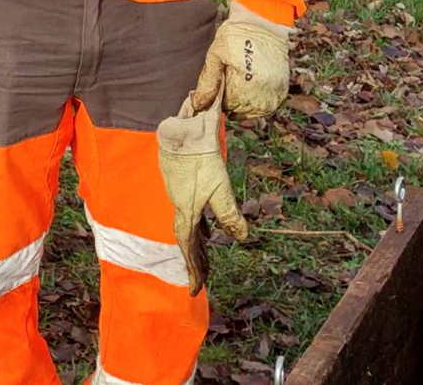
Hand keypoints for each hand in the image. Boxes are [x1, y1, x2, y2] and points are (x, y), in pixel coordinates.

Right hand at [155, 90, 247, 294]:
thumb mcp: (221, 187)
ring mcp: (179, 197)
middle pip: (187, 242)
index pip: (189, 248)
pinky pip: (189, 215)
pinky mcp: (181, 187)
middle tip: (202, 279)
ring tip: (206, 259)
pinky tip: (206, 229)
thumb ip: (230, 214)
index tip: (196, 290)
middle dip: (195, 262)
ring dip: (197, 246)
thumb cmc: (202, 159)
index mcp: (187, 212)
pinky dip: (198, 228)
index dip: (193, 270)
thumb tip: (243, 238)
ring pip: (188, 228)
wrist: (183, 130)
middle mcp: (180, 207)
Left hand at [188, 5, 291, 119]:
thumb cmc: (236, 34)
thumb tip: (199, 105)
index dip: (219, 96)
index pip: (227, 106)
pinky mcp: (283, 88)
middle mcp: (264, 92)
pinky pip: (270, 105)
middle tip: (230, 78)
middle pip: (241, 110)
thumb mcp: (216, 54)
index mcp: (245, 84)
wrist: (263, 20)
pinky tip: (251, 86)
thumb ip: (208, 82)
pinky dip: (259, 100)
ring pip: (255, 111)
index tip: (219, 82)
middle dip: (232, 99)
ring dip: (245, 102)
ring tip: (240, 82)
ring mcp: (276, 92)